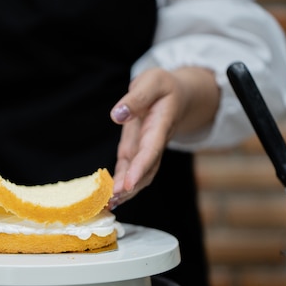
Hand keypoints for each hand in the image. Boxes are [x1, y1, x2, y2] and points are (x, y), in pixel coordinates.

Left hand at [108, 67, 218, 207]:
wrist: (178, 95)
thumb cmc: (164, 86)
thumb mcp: (152, 82)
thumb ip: (136, 98)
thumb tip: (118, 115)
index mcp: (160, 125)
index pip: (151, 150)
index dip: (140, 168)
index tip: (128, 184)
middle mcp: (155, 142)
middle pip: (146, 170)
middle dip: (131, 187)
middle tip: (112, 200)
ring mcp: (146, 149)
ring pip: (139, 175)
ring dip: (125, 190)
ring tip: (107, 203)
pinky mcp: (136, 150)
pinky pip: (129, 170)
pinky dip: (119, 183)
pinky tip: (107, 196)